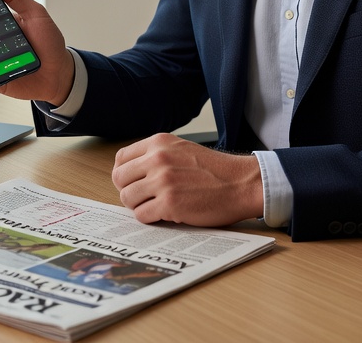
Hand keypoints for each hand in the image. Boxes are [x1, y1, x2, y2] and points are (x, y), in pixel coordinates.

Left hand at [111, 134, 263, 226]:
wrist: (242, 183)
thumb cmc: (215, 170)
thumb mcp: (182, 148)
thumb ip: (157, 155)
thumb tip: (131, 172)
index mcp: (159, 142)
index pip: (121, 158)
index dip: (125, 174)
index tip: (133, 183)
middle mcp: (157, 159)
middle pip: (120, 179)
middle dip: (129, 191)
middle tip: (144, 198)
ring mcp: (162, 181)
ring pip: (127, 198)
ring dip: (139, 206)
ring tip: (157, 206)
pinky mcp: (169, 204)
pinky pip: (141, 215)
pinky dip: (150, 218)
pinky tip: (166, 214)